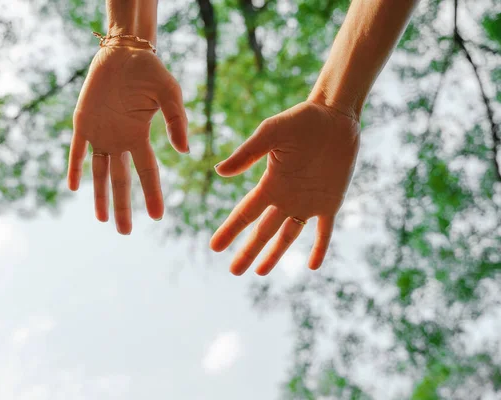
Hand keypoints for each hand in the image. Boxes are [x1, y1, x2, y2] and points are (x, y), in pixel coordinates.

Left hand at [67, 46, 187, 233]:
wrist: (123, 53)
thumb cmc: (149, 71)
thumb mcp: (169, 93)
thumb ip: (176, 120)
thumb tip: (184, 150)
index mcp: (140, 137)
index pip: (148, 171)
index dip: (152, 194)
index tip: (157, 216)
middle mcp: (120, 141)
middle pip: (121, 181)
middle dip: (122, 207)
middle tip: (125, 232)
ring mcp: (100, 134)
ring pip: (99, 172)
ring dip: (100, 196)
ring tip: (101, 220)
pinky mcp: (82, 122)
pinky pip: (77, 150)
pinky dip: (74, 167)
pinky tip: (74, 187)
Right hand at [210, 101, 359, 274]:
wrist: (334, 116)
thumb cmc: (301, 120)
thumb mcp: (270, 133)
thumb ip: (247, 153)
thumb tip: (220, 172)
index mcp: (270, 184)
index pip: (245, 213)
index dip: (230, 231)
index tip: (215, 247)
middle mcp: (286, 198)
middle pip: (263, 231)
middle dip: (248, 252)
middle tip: (234, 272)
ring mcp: (308, 202)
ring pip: (288, 236)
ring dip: (274, 254)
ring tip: (260, 272)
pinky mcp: (330, 201)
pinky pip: (325, 231)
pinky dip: (320, 248)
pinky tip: (313, 266)